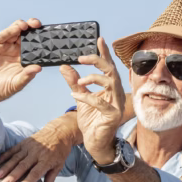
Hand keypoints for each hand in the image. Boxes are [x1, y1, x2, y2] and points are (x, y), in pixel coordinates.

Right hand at [0, 18, 42, 106]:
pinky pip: (2, 35)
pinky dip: (9, 30)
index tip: (47, 34)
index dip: (39, 37)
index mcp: (22, 57)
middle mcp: (13, 49)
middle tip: (37, 25)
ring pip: (14, 31)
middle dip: (32, 27)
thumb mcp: (16, 84)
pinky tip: (16, 28)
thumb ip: (27, 76)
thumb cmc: (0, 89)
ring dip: (21, 25)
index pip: (33, 43)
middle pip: (25, 33)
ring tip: (27, 25)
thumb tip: (39, 68)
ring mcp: (3, 46)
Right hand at [0, 116, 77, 181]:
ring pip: (15, 158)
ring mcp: (29, 147)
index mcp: (47, 160)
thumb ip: (51, 180)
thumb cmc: (60, 151)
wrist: (60, 131)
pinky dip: (3, 156)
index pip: (35, 173)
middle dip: (13, 175)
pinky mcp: (24, 142)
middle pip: (23, 166)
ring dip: (6, 167)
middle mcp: (37, 153)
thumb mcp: (59, 166)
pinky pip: (12, 150)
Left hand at [60, 38, 125, 163]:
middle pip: (111, 71)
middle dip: (98, 61)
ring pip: (110, 83)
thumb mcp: (80, 98)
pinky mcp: (112, 115)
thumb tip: (64, 66)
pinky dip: (87, 98)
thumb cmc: (92, 120)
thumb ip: (74, 83)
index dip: (104, 53)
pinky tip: (74, 96)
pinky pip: (101, 103)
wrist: (95, 143)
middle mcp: (115, 93)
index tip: (98, 39)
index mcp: (109, 88)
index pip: (108, 66)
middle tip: (81, 57)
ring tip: (80, 80)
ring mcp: (116, 104)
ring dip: (94, 78)